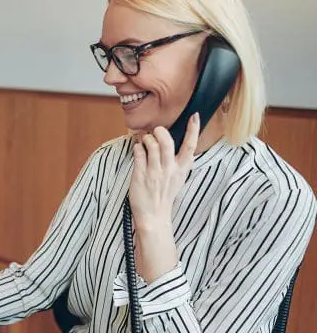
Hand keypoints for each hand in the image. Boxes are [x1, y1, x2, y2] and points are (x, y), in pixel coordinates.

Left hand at [129, 113, 199, 228]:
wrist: (153, 216)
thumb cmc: (164, 195)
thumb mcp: (177, 178)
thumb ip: (176, 161)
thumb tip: (169, 141)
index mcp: (181, 169)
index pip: (190, 146)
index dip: (193, 129)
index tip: (195, 116)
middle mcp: (169, 169)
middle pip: (167, 142)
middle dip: (160, 131)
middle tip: (156, 131)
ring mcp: (154, 172)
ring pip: (151, 145)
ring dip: (146, 138)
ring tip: (144, 141)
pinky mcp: (140, 175)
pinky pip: (138, 153)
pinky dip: (137, 147)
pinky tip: (137, 148)